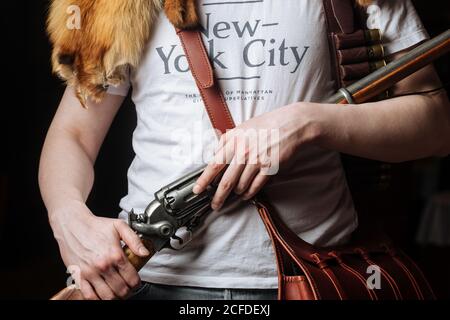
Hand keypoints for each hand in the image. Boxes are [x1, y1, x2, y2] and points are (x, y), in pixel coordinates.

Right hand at [50, 200, 149, 299]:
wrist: (72, 224)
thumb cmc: (95, 225)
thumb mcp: (119, 226)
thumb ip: (135, 240)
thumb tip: (145, 253)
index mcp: (115, 254)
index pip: (132, 278)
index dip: (137, 283)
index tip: (136, 282)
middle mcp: (103, 266)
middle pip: (121, 290)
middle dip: (127, 291)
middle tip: (128, 288)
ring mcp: (90, 272)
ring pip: (107, 296)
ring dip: (115, 297)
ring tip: (117, 292)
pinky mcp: (79, 276)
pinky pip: (89, 296)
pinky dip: (97, 299)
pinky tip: (102, 294)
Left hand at [193, 102, 319, 209]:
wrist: (291, 125)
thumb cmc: (267, 125)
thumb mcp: (243, 127)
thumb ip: (228, 140)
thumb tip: (215, 153)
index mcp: (234, 141)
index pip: (214, 165)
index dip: (204, 180)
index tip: (197, 190)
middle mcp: (243, 152)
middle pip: (226, 181)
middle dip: (218, 197)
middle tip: (215, 204)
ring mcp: (257, 161)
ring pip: (241, 185)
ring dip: (237, 193)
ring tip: (237, 193)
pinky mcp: (269, 168)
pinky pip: (255, 186)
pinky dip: (249, 193)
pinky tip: (247, 194)